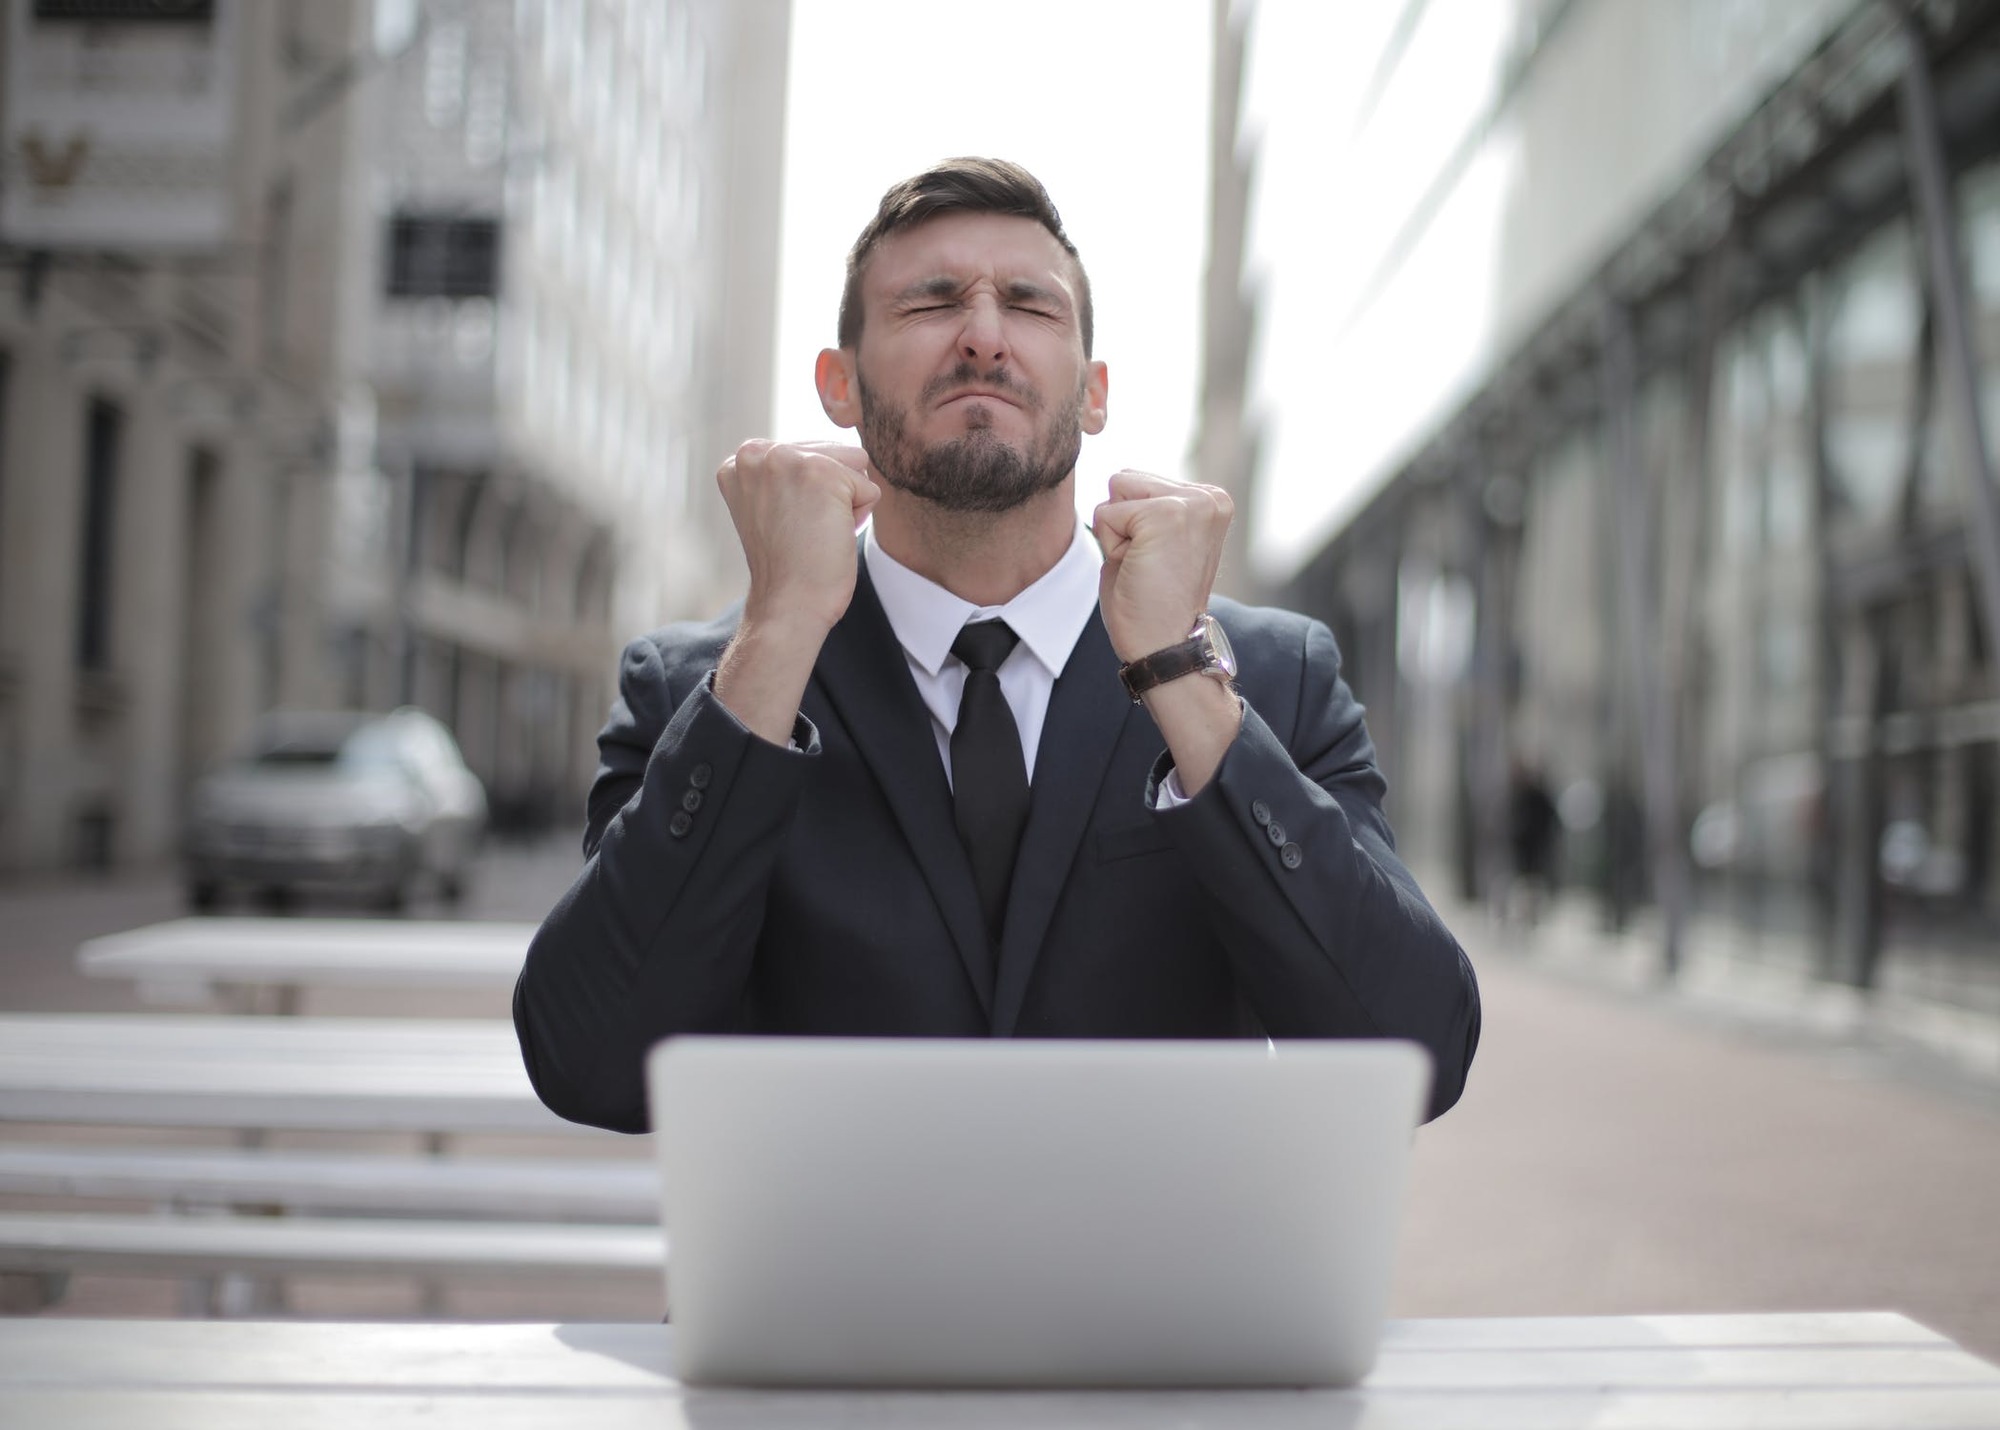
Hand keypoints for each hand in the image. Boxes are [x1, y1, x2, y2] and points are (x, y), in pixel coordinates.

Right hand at [717, 440, 881, 635]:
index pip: (807, 453)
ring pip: (854, 464)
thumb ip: (787, 473)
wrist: (787, 604)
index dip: (811, 494)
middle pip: (834, 452)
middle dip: (831, 494)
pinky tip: (829, 537)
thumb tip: (847, 452)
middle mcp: (756, 452)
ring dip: (847, 501)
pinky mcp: (822, 474)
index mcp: (741, 459)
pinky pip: (870, 488)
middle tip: (802, 531)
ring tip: (815, 531)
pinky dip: (860, 517)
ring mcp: (787, 459)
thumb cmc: (788, 565)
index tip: (786, 524)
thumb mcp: (772, 504)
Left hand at [1091, 470, 1233, 661]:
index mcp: (1211, 500)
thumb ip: (1144, 506)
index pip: (1138, 482)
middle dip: (1123, 524)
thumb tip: (1116, 476)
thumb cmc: (1153, 602)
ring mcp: (1191, 503)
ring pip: (1115, 492)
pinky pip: (1106, 515)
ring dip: (1117, 534)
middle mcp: (1210, 496)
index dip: (1132, 525)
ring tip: (1144, 566)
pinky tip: (1139, 570)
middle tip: (1148, 565)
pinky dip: (1111, 546)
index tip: (1158, 561)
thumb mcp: (1155, 540)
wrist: (1165, 646)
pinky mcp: (1166, 515)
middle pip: (1125, 479)